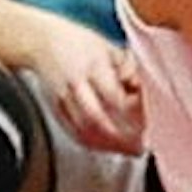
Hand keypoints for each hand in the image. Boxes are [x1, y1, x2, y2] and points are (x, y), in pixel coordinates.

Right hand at [24, 13, 142, 154]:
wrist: (41, 42)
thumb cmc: (81, 42)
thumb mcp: (110, 47)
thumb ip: (129, 67)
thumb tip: (147, 86)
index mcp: (94, 67)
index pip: (114, 96)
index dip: (132, 112)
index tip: (149, 120)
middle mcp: (76, 85)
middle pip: (97, 119)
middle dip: (120, 136)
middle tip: (141, 144)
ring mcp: (63, 99)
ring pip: (84, 130)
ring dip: (108, 145)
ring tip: (129, 150)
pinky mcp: (55, 109)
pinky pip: (73, 132)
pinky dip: (92, 143)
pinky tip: (108, 147)